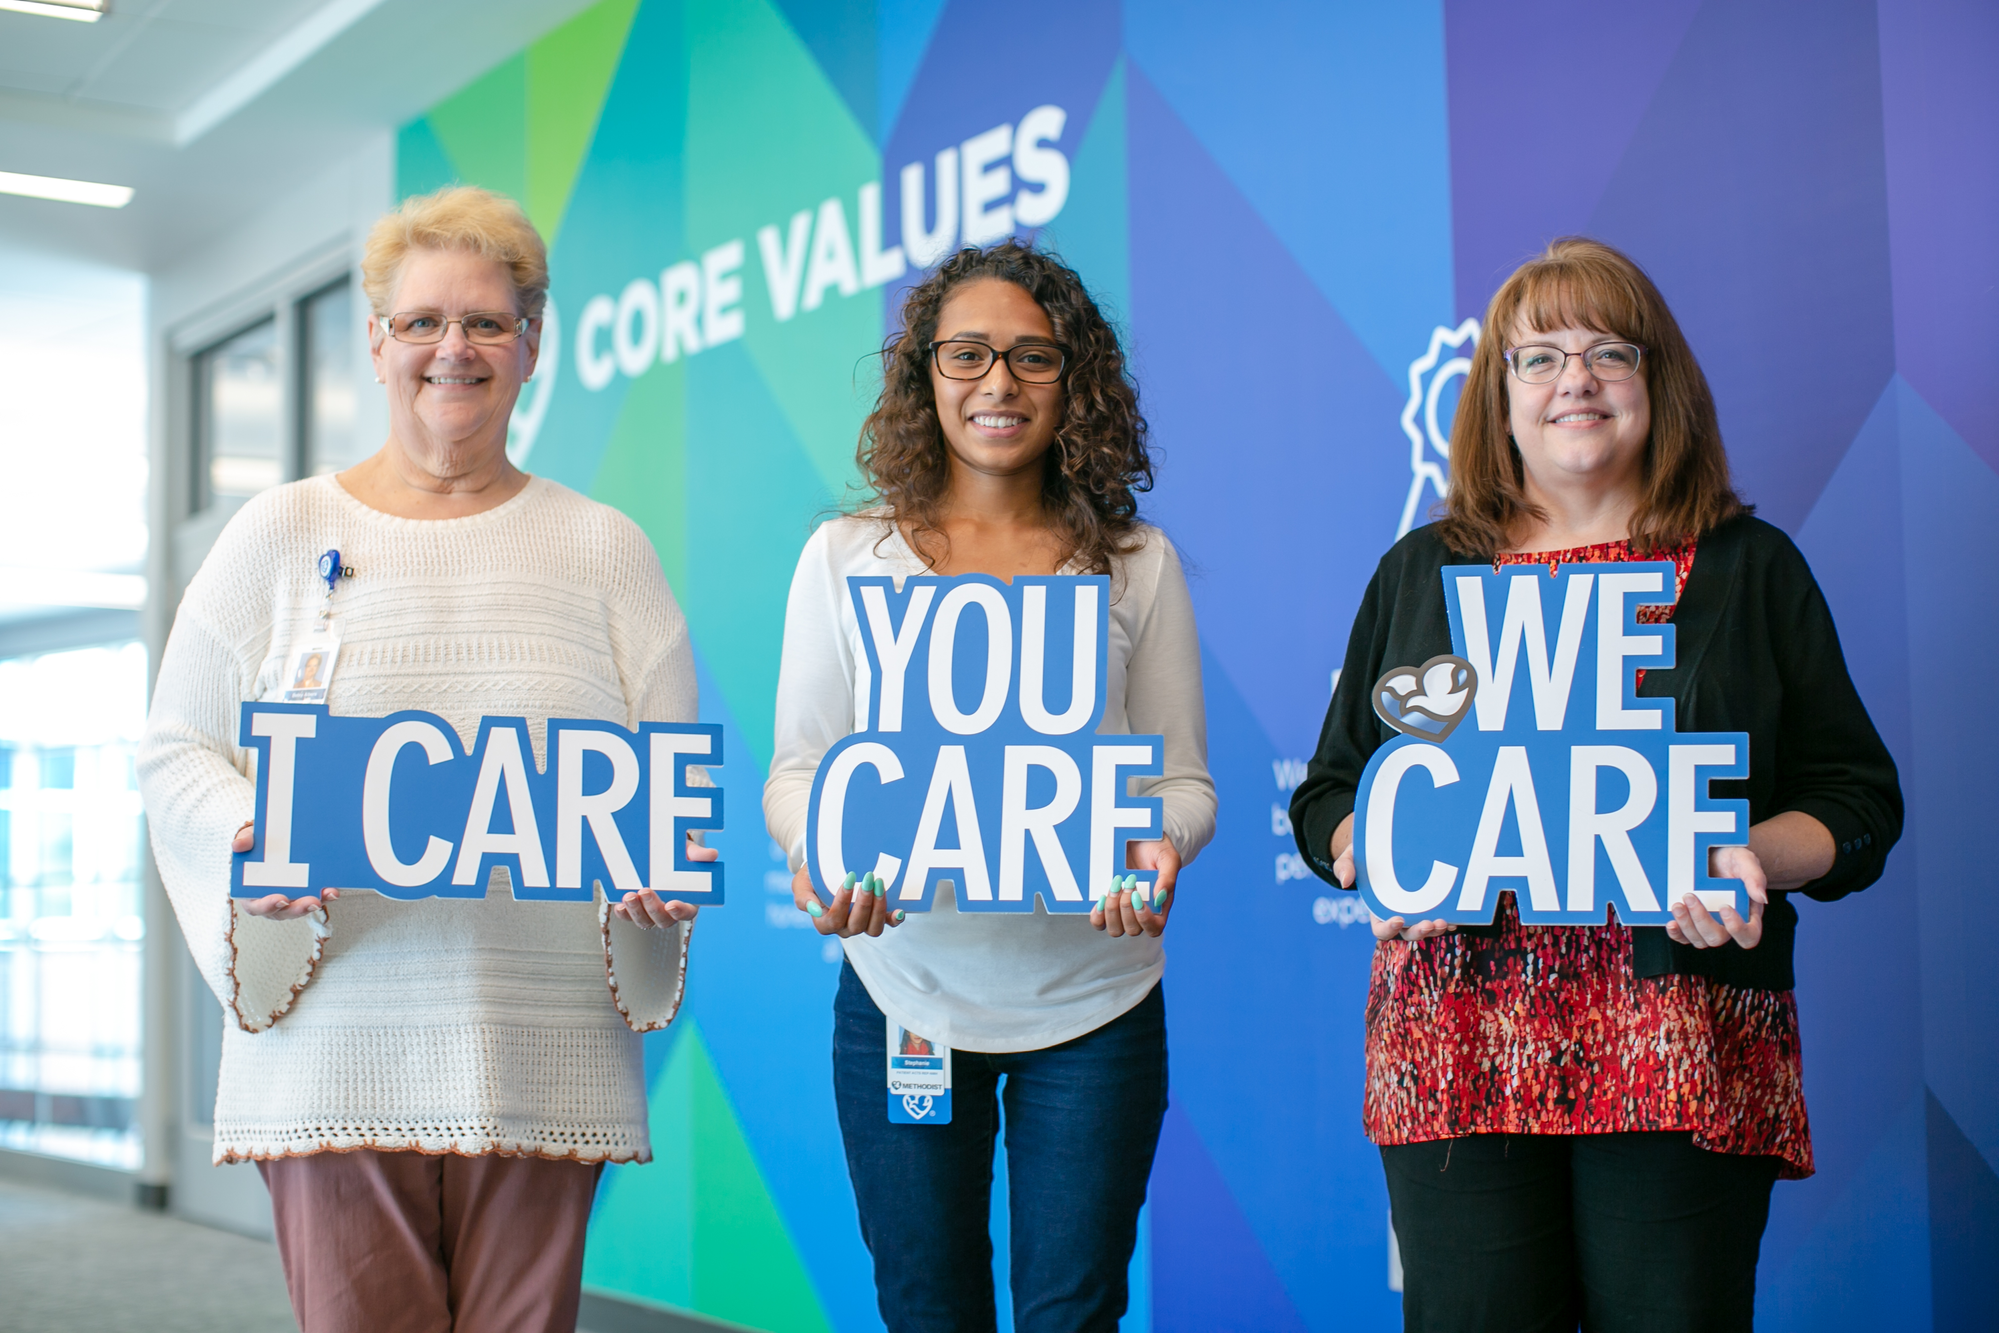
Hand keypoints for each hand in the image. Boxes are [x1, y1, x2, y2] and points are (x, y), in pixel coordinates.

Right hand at [231, 821, 338, 918]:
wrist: (274, 839)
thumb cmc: (258, 843)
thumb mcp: (249, 837)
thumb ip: (245, 840)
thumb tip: (238, 845)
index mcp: (250, 893)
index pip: (257, 906)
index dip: (268, 905)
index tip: (281, 899)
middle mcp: (271, 902)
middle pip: (284, 911)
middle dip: (299, 908)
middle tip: (312, 902)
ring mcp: (289, 900)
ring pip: (302, 908)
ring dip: (316, 903)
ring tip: (329, 893)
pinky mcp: (306, 894)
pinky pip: (316, 899)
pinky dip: (325, 896)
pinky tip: (334, 889)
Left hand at [611, 835, 712, 927]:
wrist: (655, 853)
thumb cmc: (676, 856)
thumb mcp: (687, 852)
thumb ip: (698, 855)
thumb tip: (712, 854)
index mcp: (686, 901)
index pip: (687, 913)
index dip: (680, 912)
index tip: (672, 904)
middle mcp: (667, 912)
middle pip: (662, 920)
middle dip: (653, 908)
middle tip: (645, 891)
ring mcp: (649, 913)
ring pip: (644, 921)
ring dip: (636, 911)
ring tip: (629, 896)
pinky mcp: (632, 910)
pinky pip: (627, 917)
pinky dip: (623, 913)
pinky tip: (620, 904)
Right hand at [792, 866, 904, 937]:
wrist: (828, 868)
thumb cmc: (813, 877)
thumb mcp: (801, 884)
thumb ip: (803, 898)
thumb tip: (813, 910)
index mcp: (825, 923)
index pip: (833, 920)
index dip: (841, 903)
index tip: (848, 879)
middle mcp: (844, 928)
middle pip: (856, 926)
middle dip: (863, 903)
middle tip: (868, 878)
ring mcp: (862, 924)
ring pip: (873, 929)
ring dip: (879, 909)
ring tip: (879, 886)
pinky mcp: (877, 917)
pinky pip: (888, 924)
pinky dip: (894, 919)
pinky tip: (899, 910)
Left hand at [1091, 836, 1178, 938]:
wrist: (1137, 835)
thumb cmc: (1156, 848)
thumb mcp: (1168, 858)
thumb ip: (1168, 878)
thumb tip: (1159, 898)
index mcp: (1159, 907)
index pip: (1154, 928)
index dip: (1144, 919)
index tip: (1137, 896)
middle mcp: (1140, 913)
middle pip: (1132, 930)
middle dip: (1126, 908)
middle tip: (1127, 882)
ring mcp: (1122, 911)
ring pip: (1115, 929)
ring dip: (1112, 911)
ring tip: (1114, 886)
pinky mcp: (1106, 905)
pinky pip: (1099, 923)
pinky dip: (1098, 915)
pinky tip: (1101, 898)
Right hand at [1329, 814, 1453, 943]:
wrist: (1386, 842)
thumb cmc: (1365, 853)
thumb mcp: (1351, 855)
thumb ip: (1344, 867)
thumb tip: (1344, 882)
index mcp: (1377, 910)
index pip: (1381, 930)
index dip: (1389, 929)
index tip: (1398, 920)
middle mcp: (1398, 914)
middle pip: (1408, 933)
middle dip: (1419, 931)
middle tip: (1430, 924)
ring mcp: (1417, 909)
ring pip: (1427, 927)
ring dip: (1436, 928)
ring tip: (1446, 922)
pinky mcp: (1433, 900)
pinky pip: (1443, 914)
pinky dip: (1451, 917)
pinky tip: (1458, 914)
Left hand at [1667, 844, 1767, 949]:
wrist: (1711, 854)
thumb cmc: (1732, 860)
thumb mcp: (1745, 861)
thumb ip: (1755, 877)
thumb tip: (1761, 897)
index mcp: (1747, 915)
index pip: (1748, 936)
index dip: (1737, 929)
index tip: (1724, 907)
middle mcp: (1727, 925)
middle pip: (1717, 938)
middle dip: (1702, 920)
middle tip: (1689, 896)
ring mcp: (1708, 926)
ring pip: (1699, 940)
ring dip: (1686, 925)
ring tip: (1677, 904)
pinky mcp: (1690, 923)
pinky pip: (1683, 937)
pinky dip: (1677, 933)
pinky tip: (1670, 922)